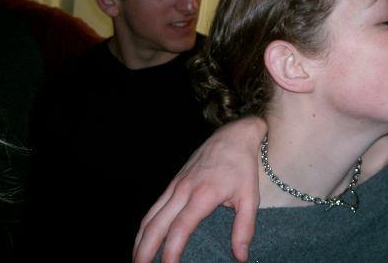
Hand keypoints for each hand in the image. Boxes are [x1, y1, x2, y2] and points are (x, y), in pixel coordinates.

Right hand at [132, 116, 266, 262]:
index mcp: (203, 194)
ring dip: (140, 239)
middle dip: (145, 249)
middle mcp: (183, 189)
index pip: (180, 227)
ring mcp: (175, 185)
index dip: (171, 250)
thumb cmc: (242, 167)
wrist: (233, 136)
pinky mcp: (173, 182)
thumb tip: (240, 256)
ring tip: (137, 259)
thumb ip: (244, 228)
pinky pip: (154, 207)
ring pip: (150, 215)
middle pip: (156, 224)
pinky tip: (144, 238)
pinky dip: (145, 225)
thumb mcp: (250, 197)